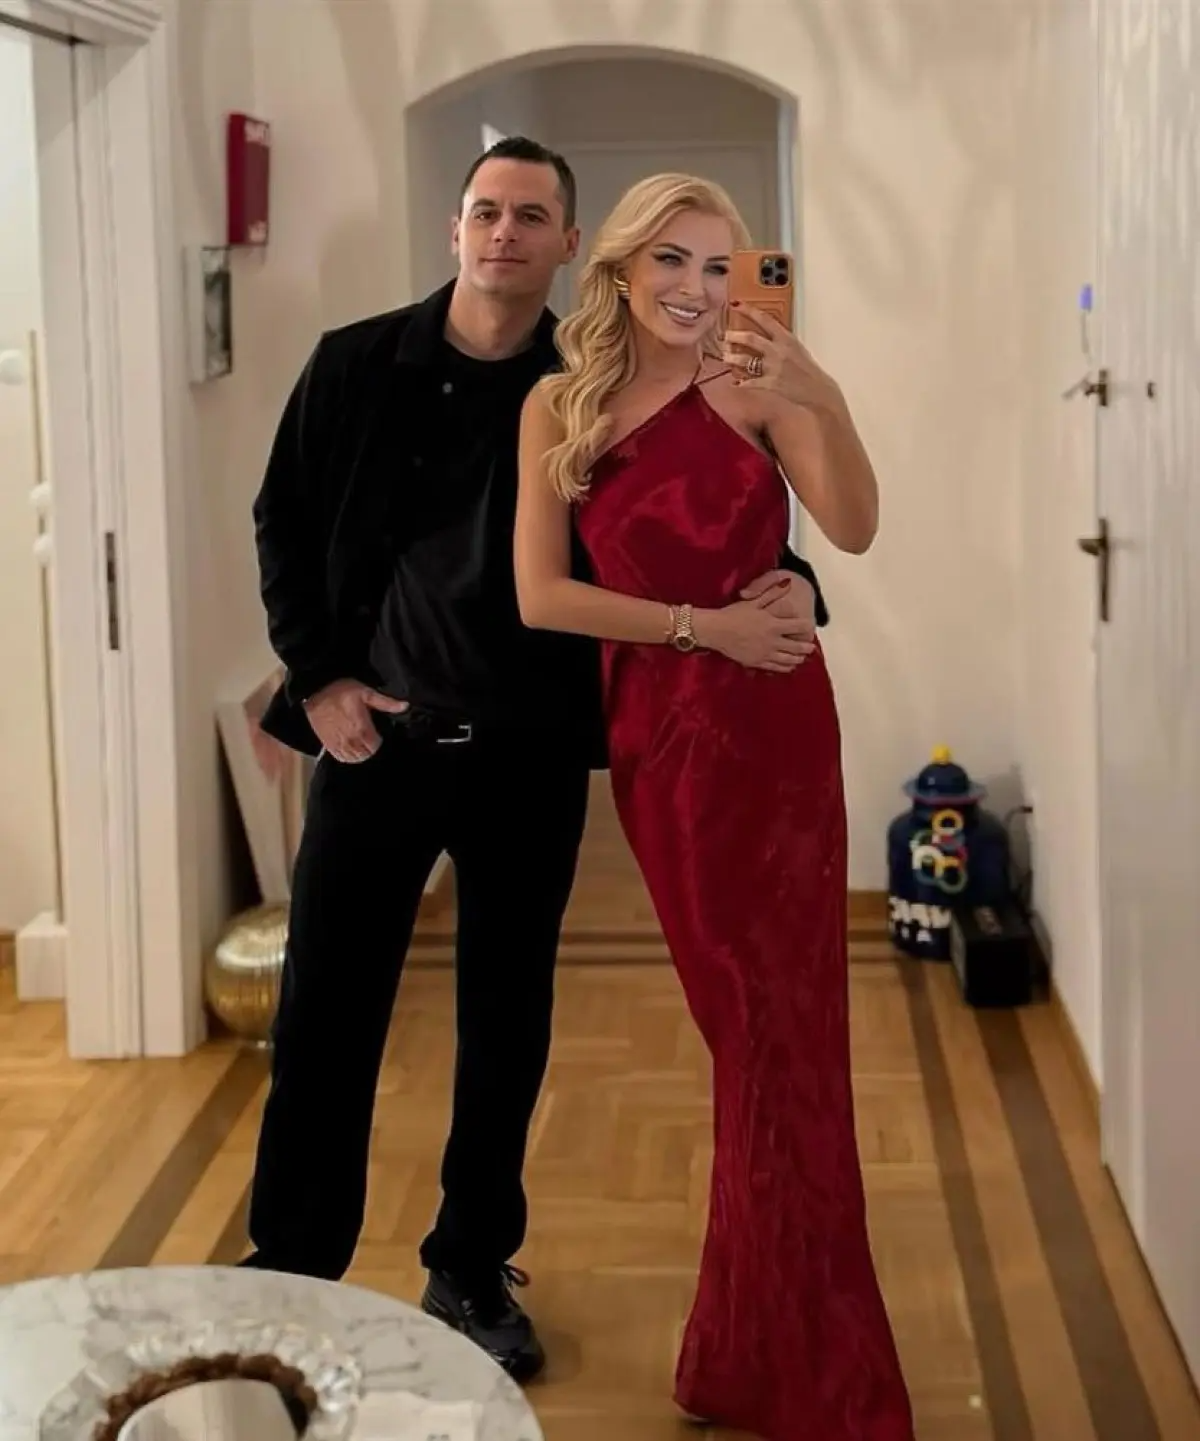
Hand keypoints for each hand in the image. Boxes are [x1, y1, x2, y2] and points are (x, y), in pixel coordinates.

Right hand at [303, 678, 407, 762]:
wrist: (315, 691)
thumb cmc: (341, 690)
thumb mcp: (367, 693)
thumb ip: (386, 703)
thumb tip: (406, 706)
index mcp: (362, 729)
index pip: (376, 747)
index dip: (379, 741)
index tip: (378, 733)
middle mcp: (351, 740)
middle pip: (366, 755)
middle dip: (371, 748)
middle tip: (370, 737)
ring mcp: (338, 744)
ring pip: (354, 759)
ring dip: (360, 753)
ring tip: (361, 743)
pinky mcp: (328, 744)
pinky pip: (341, 758)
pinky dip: (348, 756)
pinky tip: (350, 747)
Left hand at [722, 304, 842, 411]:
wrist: (817, 390)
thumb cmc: (808, 369)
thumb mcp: (796, 348)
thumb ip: (780, 341)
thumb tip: (765, 335)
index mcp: (786, 339)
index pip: (765, 319)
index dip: (748, 310)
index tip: (736, 304)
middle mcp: (778, 351)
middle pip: (750, 339)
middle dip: (734, 336)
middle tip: (724, 336)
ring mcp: (773, 368)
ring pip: (745, 361)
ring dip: (732, 358)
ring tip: (725, 357)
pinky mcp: (770, 384)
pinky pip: (750, 382)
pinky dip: (741, 383)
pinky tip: (735, 383)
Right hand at [740, 569, 817, 662]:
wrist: (716, 631)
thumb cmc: (734, 614)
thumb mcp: (754, 602)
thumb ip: (772, 593)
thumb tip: (787, 582)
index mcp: (773, 625)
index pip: (798, 627)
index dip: (807, 627)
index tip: (810, 627)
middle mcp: (773, 641)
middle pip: (796, 647)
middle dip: (806, 647)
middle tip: (811, 647)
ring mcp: (765, 653)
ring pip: (788, 659)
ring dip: (798, 658)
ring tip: (802, 657)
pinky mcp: (757, 662)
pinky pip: (776, 667)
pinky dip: (785, 667)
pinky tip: (789, 667)